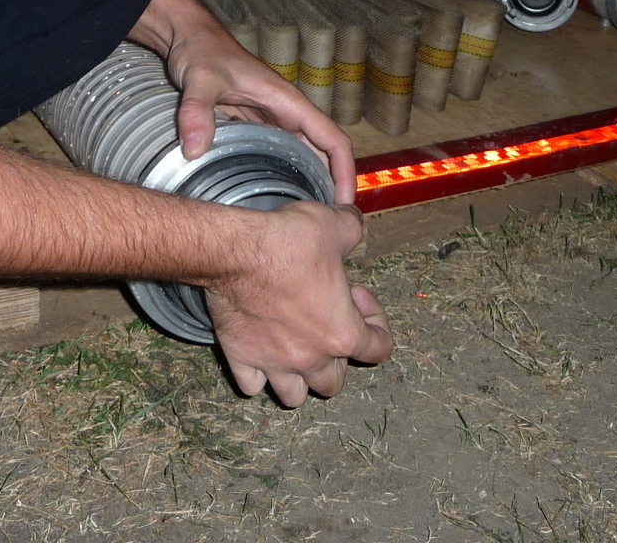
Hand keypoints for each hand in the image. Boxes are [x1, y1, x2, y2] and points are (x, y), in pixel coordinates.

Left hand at [130, 0, 356, 202]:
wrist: (187, 37)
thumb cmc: (201, 51)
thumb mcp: (199, 80)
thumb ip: (195, 112)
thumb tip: (192, 150)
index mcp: (288, 102)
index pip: (333, 140)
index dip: (346, 172)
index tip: (346, 204)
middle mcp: (287, 113)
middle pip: (324, 154)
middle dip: (333, 187)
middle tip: (328, 228)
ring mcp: (272, 121)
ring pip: (304, 156)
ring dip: (313, 184)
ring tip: (309, 223)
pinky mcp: (256, 126)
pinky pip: (282, 156)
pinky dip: (289, 177)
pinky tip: (279, 201)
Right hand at [207, 201, 392, 405]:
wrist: (236, 251)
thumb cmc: (288, 243)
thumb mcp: (335, 226)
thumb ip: (352, 228)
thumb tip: (354, 220)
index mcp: (342, 332)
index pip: (381, 349)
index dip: (377, 321)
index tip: (357, 295)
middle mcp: (311, 357)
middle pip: (334, 383)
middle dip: (337, 359)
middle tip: (326, 324)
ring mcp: (274, 362)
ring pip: (295, 396)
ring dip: (300, 381)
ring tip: (297, 353)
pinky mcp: (241, 358)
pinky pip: (251, 386)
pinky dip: (257, 378)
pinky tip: (259, 355)